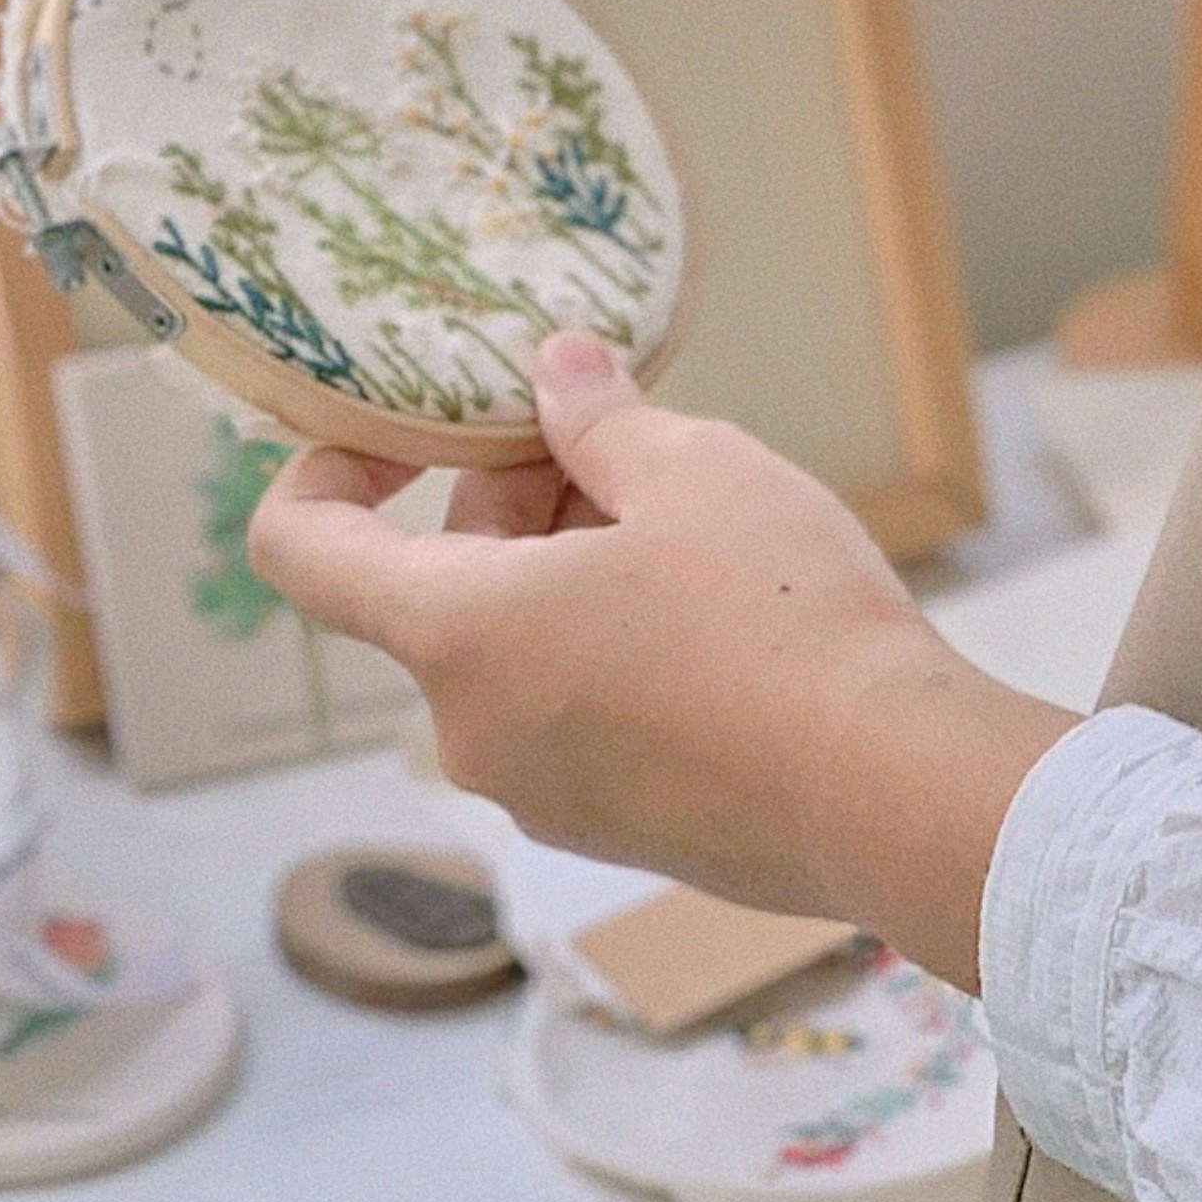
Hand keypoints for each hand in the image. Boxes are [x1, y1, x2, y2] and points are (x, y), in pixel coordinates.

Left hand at [245, 333, 1075, 988]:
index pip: (303, 549)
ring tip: (693, 523)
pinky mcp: (612, 831)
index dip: (328, 465)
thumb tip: (557, 370)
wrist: (898, 797)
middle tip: (617, 442)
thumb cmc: (786, 625)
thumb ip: (599, 416)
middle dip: (513, 500)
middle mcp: (473, 731)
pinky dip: (611, 648)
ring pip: (514, 650)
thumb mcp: (694, 472)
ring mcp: (541, 796)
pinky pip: (574, 715)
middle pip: (438, 587)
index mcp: (458, 634)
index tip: (402, 428)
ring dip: (572, 572)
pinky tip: (723, 614)